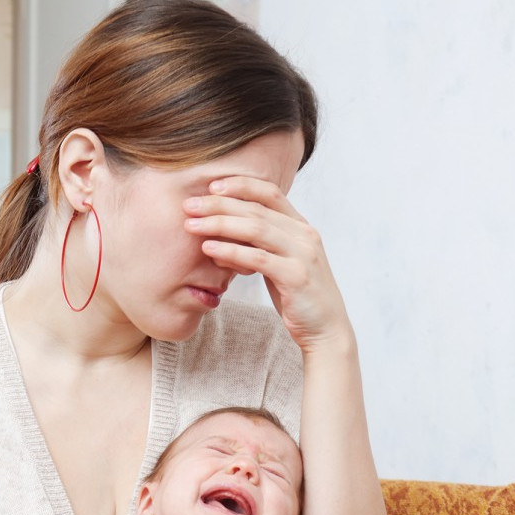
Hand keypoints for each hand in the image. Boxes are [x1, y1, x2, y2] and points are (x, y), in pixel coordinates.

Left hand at [183, 176, 353, 352]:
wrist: (324, 329)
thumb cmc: (294, 295)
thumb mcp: (275, 262)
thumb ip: (255, 244)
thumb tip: (216, 234)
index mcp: (300, 226)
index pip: (269, 192)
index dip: (240, 185)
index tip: (211, 186)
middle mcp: (304, 234)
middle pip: (256, 209)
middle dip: (219, 204)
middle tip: (189, 205)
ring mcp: (303, 254)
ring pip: (256, 229)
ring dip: (220, 224)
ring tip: (192, 225)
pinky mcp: (296, 276)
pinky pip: (258, 258)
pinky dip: (231, 251)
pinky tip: (209, 249)